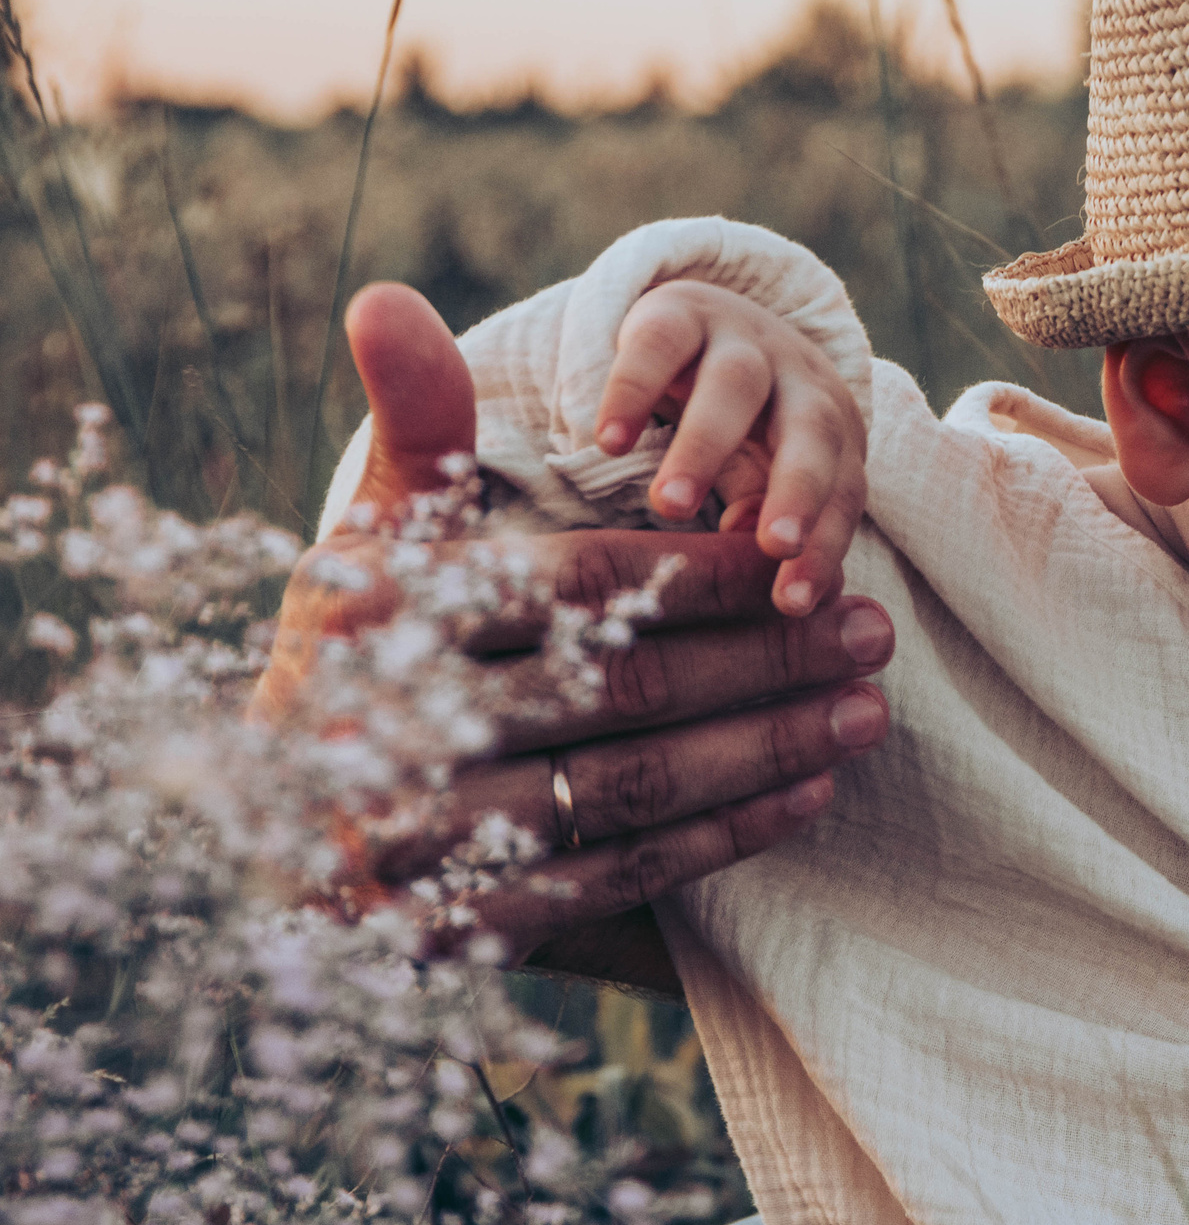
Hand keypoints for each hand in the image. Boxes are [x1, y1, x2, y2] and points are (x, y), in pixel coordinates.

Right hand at [256, 284, 895, 990]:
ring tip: (865, 711)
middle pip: (620, 690)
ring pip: (632, 789)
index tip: (802, 559)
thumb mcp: (379, 534)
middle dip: (766, 660)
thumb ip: (417, 425)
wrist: (280, 821)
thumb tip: (387, 297)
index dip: (701, 574)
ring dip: (767, 750)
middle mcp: (389, 732)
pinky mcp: (460, 927)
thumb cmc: (362, 647)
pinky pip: (619, 877)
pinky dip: (723, 836)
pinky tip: (808, 794)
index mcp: (375, 615)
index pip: (574, 586)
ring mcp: (422, 844)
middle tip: (873, 633)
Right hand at [599, 279, 869, 618]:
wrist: (709, 329)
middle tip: (775, 547)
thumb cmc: (746, 435)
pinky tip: (609, 442)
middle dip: (798, 489)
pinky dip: (634, 391)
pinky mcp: (678, 312)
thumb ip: (766, 528)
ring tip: (672, 507)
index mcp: (835, 437)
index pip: (843, 495)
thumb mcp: (763, 483)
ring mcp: (742, 342)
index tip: (793, 604)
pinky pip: (659, 344)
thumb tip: (759, 573)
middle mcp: (800, 384)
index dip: (825, 547)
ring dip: (707, 447)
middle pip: (813, 432)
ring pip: (736, 386)